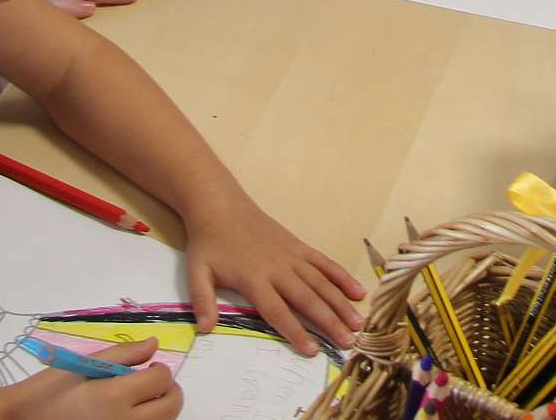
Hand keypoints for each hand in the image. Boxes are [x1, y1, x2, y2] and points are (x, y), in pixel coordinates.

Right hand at [7, 338, 181, 418]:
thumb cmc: (45, 394)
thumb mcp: (80, 367)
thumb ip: (122, 355)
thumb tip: (154, 344)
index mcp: (112, 397)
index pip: (161, 380)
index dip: (160, 370)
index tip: (149, 368)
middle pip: (170, 406)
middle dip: (169, 390)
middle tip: (152, 383)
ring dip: (159, 410)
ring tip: (139, 401)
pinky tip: (127, 416)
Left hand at [182, 194, 367, 356]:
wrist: (221, 205)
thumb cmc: (209, 242)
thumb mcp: (197, 272)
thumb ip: (202, 300)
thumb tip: (205, 329)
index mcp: (254, 278)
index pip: (278, 310)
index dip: (295, 331)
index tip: (312, 351)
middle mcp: (278, 268)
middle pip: (308, 299)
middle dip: (329, 321)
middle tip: (348, 342)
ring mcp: (292, 255)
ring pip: (321, 282)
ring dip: (341, 303)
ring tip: (358, 323)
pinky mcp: (299, 246)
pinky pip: (324, 263)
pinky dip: (341, 277)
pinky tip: (357, 291)